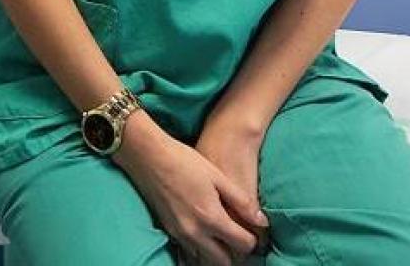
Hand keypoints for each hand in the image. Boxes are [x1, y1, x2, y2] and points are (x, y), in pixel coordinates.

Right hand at [113, 112, 265, 265]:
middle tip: (239, 239)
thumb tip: (262, 221)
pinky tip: (203, 234)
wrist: (148, 155)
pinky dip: (199, 249)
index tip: (253, 232)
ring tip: (222, 239)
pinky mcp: (168, 230)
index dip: (253, 241)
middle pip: (223, 261)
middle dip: (235, 254)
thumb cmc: (184, 161)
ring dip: (216, 254)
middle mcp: (195, 232)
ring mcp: (179, 233)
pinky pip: (189, 250)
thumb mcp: (218, 176)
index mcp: (211, 218)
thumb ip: (242, 201)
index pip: (242, 245)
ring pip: (204, 259)